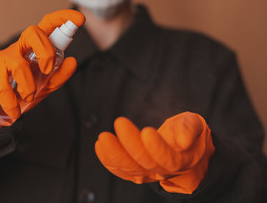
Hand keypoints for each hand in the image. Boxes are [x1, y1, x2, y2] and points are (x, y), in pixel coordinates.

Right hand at [0, 10, 84, 133]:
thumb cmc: (19, 90)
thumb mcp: (45, 85)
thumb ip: (59, 75)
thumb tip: (72, 61)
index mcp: (34, 47)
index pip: (47, 24)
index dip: (63, 17)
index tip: (80, 19)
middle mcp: (19, 47)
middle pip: (32, 31)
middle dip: (45, 52)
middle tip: (47, 71)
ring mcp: (2, 57)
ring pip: (19, 64)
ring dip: (28, 87)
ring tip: (28, 97)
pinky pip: (4, 86)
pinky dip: (12, 103)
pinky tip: (15, 111)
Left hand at [95, 112, 214, 193]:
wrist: (182, 147)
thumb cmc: (187, 132)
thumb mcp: (195, 124)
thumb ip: (190, 128)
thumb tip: (183, 141)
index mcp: (182, 161)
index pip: (169, 160)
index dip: (157, 148)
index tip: (147, 131)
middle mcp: (164, 171)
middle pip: (145, 163)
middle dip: (131, 143)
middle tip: (120, 121)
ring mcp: (148, 174)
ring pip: (129, 169)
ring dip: (114, 154)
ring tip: (103, 137)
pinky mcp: (135, 172)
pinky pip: (120, 171)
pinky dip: (108, 160)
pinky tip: (100, 145)